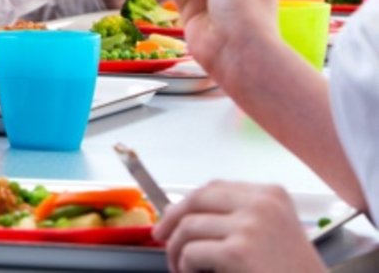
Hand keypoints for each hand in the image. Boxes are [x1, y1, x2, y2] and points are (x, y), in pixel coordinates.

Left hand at [154, 180, 325, 272]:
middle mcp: (262, 204)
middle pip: (197, 198)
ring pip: (188, 227)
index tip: (172, 217)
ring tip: (181, 267)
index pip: (214, 187)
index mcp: (271, 195)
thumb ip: (238, 216)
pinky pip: (191, 253)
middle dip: (171, 219)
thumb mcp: (273, 231)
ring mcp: (250, 226)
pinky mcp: (238, 252)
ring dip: (176, 249)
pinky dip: (184, 267)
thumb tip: (186, 213)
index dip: (187, 203)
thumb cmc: (291, 272)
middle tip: (161, 237)